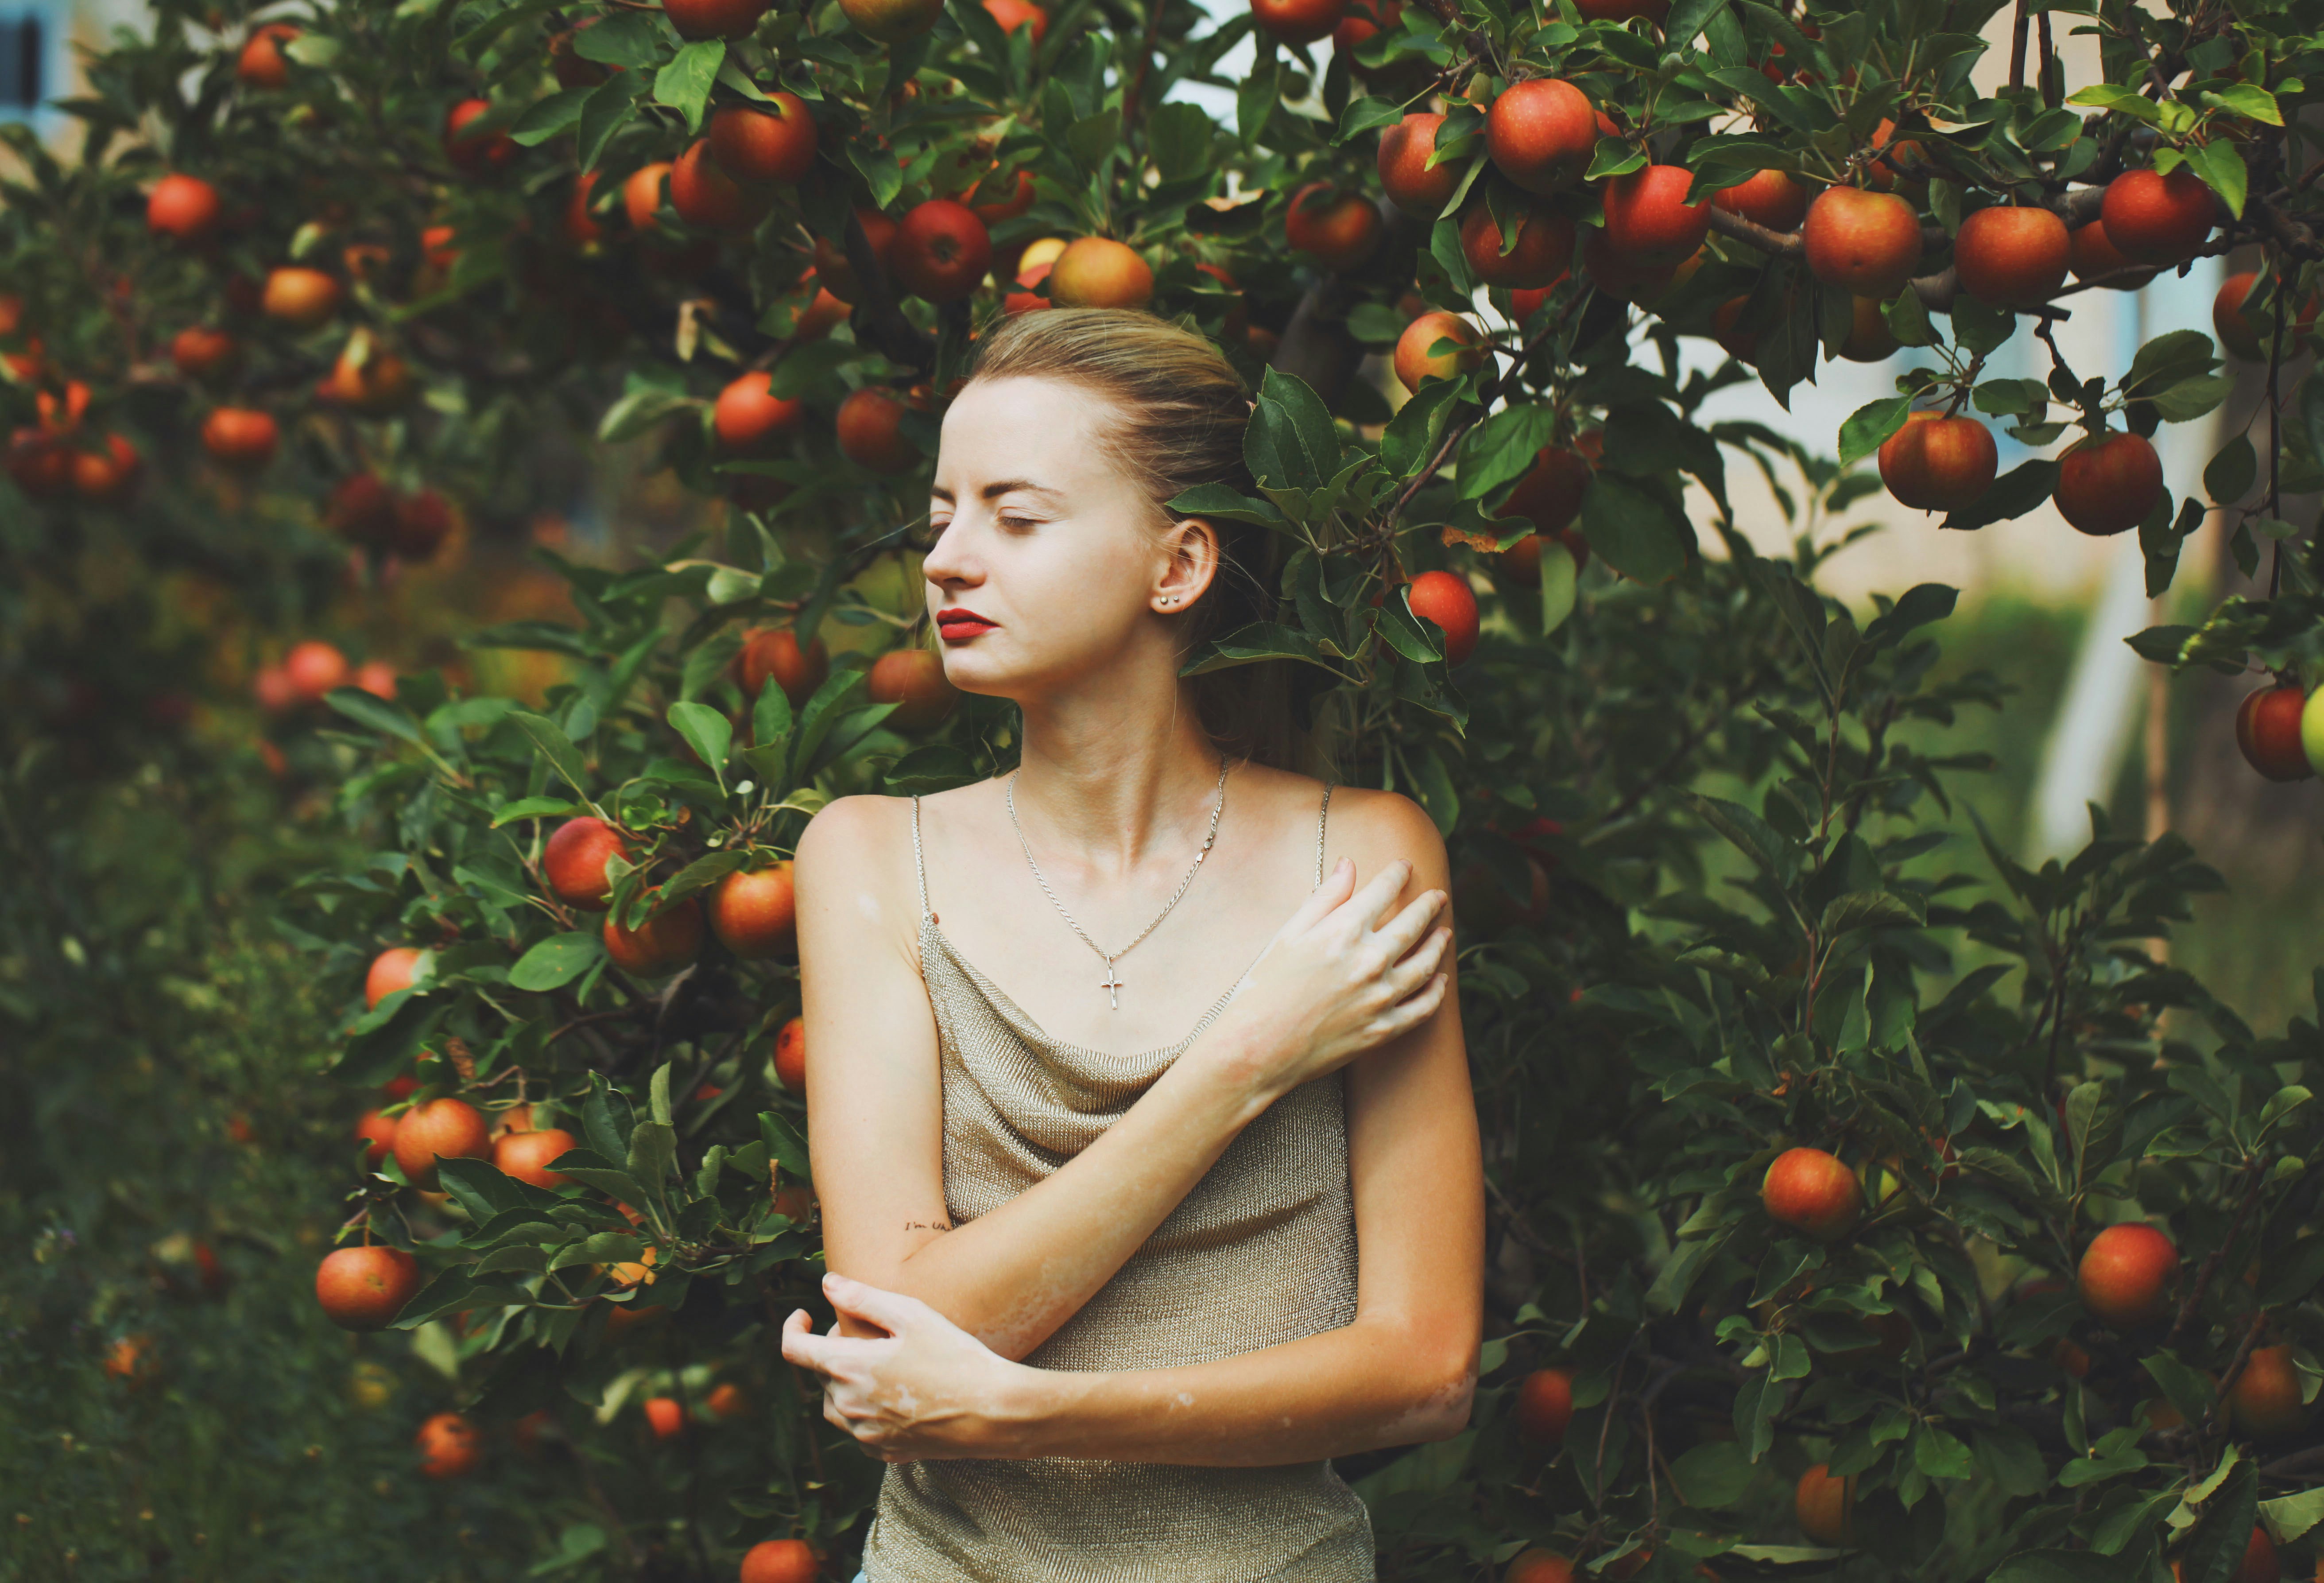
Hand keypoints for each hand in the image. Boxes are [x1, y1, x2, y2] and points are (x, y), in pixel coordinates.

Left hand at [780, 1271, 1039, 1462]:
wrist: (992, 1411)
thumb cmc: (955, 1357)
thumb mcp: (911, 1315)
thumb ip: (862, 1298)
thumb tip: (827, 1283)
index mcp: (848, 1368)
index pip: (795, 1350)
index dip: (793, 1327)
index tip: (805, 1314)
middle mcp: (848, 1405)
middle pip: (821, 1374)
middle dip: (835, 1349)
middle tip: (871, 1333)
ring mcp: (866, 1433)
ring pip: (835, 1405)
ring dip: (844, 1382)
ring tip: (878, 1365)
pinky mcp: (885, 1451)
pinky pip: (859, 1430)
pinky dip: (864, 1409)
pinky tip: (894, 1394)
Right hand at [1201, 856, 1450, 1106]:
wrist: (1257, 1048)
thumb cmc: (1265, 988)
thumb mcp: (1289, 934)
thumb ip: (1325, 897)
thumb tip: (1349, 864)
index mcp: (1344, 930)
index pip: (1384, 890)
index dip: (1397, 874)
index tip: (1405, 866)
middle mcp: (1370, 961)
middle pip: (1413, 924)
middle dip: (1429, 906)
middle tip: (1438, 897)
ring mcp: (1380, 997)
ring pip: (1426, 965)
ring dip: (1438, 946)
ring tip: (1444, 934)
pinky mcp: (1383, 1030)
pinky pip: (1423, 1008)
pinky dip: (1436, 992)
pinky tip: (1440, 981)